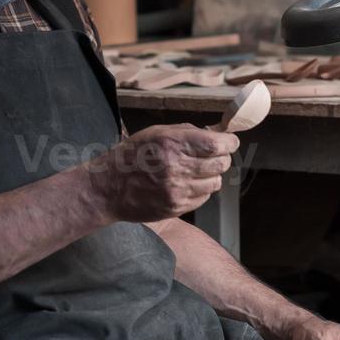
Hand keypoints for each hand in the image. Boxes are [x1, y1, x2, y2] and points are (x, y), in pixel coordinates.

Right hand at [85, 124, 237, 222]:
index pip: (216, 144)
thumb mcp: (156, 132)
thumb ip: (187, 132)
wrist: (110, 187)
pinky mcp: (177, 207)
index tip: (230, 141)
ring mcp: (177, 190)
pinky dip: (201, 190)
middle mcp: (176, 167)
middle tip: (213, 155)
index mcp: (172, 144)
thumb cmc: (133, 155)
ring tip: (196, 170)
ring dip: (211, 175)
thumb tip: (217, 133)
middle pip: (221, 164)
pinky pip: (204, 197)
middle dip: (222, 157)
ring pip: (216, 182)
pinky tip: (185, 183)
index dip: (229, 142)